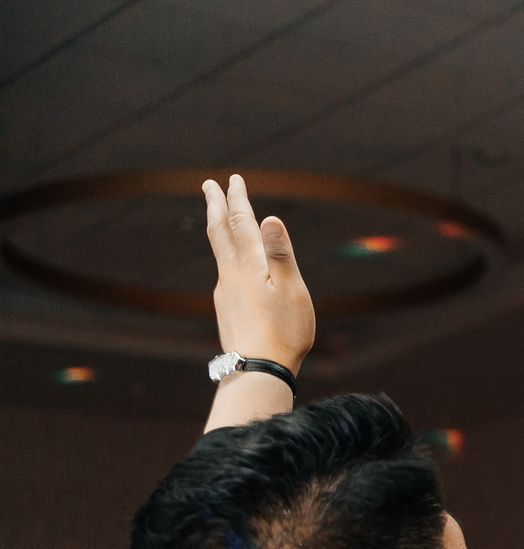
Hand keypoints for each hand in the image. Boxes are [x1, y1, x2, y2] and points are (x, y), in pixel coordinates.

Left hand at [202, 175, 313, 369]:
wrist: (256, 369)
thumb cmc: (282, 331)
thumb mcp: (290, 290)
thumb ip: (280, 254)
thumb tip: (270, 218)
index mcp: (248, 265)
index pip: (241, 223)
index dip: (237, 199)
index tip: (232, 179)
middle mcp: (231, 274)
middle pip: (219, 232)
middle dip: (215, 206)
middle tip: (209, 185)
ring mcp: (225, 292)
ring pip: (220, 253)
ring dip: (219, 230)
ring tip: (221, 220)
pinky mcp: (227, 310)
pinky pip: (225, 274)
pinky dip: (228, 259)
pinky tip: (235, 270)